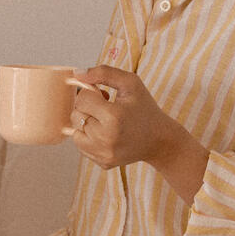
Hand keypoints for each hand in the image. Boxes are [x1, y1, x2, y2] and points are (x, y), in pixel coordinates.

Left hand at [65, 64, 209, 204]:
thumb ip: (103, 73)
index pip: (81, 99)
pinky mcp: (102, 163)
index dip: (90, 93)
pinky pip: (82, 147)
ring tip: (104, 120)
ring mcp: (103, 154)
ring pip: (75, 133)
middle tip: (105, 107)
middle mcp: (105, 138)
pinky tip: (106, 134)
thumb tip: (77, 74)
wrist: (159, 140)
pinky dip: (90, 138)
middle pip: (76, 116)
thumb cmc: (144, 108)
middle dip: (87, 108)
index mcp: (113, 116)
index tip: (103, 95)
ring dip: (86, 124)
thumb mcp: (130, 83)